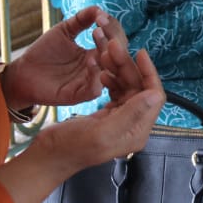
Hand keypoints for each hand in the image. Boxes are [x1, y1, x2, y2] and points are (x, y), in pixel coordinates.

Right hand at [0, 49, 164, 202]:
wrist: (48, 155)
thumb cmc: (71, 147)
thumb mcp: (101, 131)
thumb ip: (130, 114)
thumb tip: (155, 95)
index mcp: (136, 131)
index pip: (154, 96)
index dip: (149, 73)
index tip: (138, 52)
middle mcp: (132, 126)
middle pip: (139, 88)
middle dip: (129, 66)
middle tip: (113, 46)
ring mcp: (120, 121)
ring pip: (127, 87)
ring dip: (119, 69)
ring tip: (105, 54)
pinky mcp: (107, 116)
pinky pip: (116, 92)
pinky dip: (111, 79)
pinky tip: (102, 73)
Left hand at [2, 6, 117, 109]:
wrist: (23, 72)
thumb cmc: (44, 52)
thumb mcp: (64, 30)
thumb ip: (81, 19)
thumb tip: (99, 8)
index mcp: (96, 52)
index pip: (114, 39)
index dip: (111, 27)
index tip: (100, 17)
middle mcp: (97, 68)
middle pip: (117, 54)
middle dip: (113, 38)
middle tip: (100, 28)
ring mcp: (89, 82)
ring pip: (109, 71)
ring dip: (107, 54)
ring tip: (99, 39)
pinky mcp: (78, 95)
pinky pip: (95, 89)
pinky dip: (96, 76)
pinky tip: (91, 61)